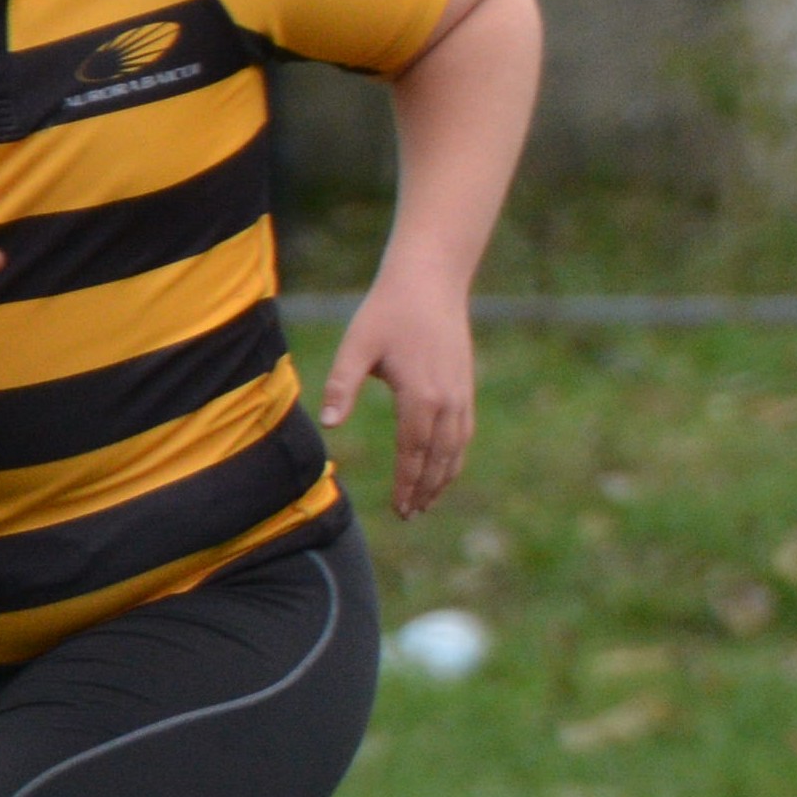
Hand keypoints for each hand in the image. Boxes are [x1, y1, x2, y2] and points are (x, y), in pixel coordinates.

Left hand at [320, 275, 478, 516]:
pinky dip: (455, 457)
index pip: (414, 453)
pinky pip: (464, 433)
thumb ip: (343, 386)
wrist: (431, 281)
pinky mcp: (465, 387)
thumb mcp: (357, 346)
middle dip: (425, 490)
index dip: (406, 484)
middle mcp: (448, 401)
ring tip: (427, 501)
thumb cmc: (388, 311)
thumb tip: (331, 425)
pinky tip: (444, 467)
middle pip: (439, 459)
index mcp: (421, 396)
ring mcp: (461, 395)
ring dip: (443, 479)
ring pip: (456, 449)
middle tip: (410, 515)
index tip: (399, 508)